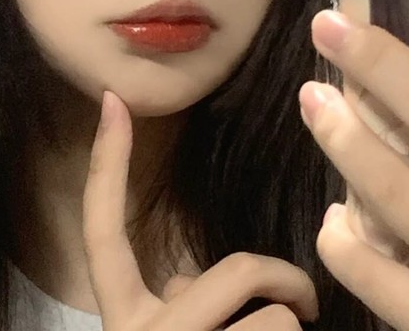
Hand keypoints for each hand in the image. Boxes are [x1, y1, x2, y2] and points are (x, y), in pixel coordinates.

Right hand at [82, 91, 318, 330]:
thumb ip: (176, 300)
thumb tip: (188, 279)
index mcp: (123, 319)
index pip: (103, 230)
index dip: (107, 163)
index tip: (113, 100)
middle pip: (237, 269)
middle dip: (285, 277)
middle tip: (305, 299)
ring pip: (273, 313)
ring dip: (290, 321)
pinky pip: (283, 329)